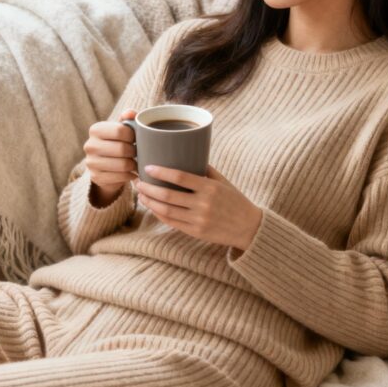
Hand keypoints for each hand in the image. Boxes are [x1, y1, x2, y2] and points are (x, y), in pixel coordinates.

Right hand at [84, 109, 137, 194]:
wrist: (106, 166)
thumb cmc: (118, 142)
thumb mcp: (122, 129)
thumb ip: (128, 118)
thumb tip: (130, 113)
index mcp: (95, 129)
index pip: (120, 130)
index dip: (133, 136)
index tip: (136, 139)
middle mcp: (90, 145)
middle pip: (122, 149)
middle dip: (134, 152)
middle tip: (137, 152)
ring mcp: (91, 163)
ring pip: (122, 165)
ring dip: (133, 164)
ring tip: (136, 162)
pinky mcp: (96, 177)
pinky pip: (120, 177)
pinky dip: (130, 175)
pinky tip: (132, 172)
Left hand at [134, 164, 262, 251]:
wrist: (248, 227)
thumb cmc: (235, 200)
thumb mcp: (223, 182)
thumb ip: (205, 170)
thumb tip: (187, 154)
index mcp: (210, 188)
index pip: (180, 177)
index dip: (161, 172)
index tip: (148, 167)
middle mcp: (203, 204)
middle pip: (168, 196)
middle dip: (149, 188)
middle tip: (138, 181)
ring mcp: (198, 220)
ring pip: (166, 210)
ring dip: (150, 202)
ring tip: (141, 194)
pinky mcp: (195, 232)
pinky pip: (172, 222)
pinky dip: (159, 214)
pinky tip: (152, 206)